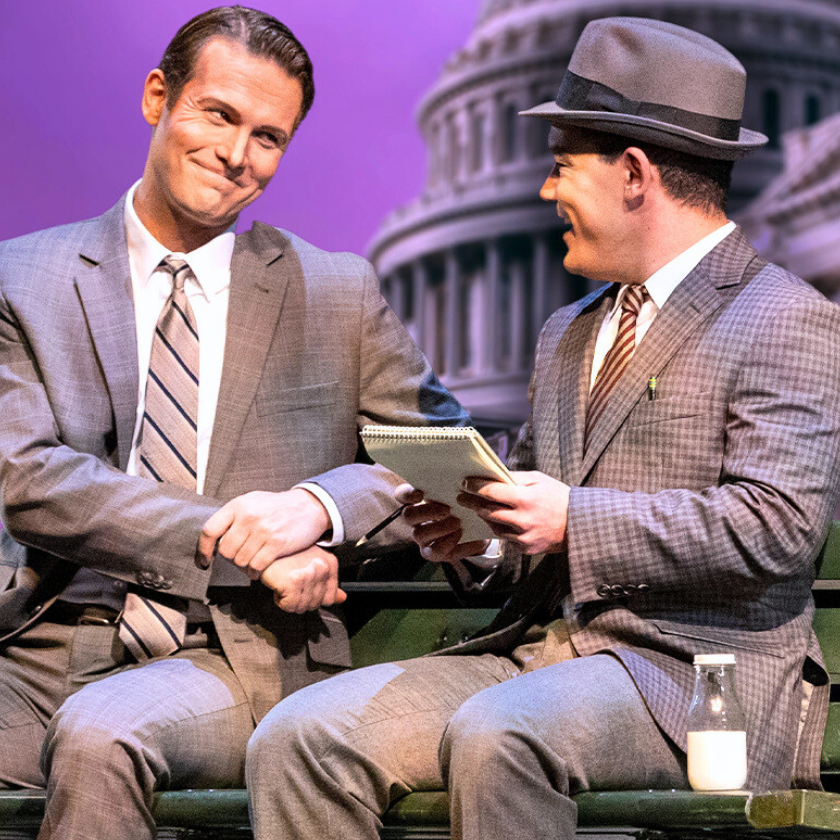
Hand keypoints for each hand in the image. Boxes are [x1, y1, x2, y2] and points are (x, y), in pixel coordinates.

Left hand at [197, 489, 330, 577]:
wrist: (309, 506)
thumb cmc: (277, 506)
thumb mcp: (253, 501)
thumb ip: (233, 516)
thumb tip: (214, 539)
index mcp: (238, 505)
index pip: (210, 530)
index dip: (203, 549)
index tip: (204, 561)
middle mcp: (248, 517)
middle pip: (225, 550)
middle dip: (230, 557)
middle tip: (240, 555)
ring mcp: (263, 530)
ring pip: (240, 560)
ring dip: (244, 565)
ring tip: (251, 560)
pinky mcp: (276, 543)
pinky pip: (256, 566)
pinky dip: (254, 572)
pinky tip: (258, 569)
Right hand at [260, 546, 346, 612]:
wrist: (264, 550)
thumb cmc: (286, 557)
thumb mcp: (311, 568)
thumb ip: (328, 585)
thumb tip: (342, 599)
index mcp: (330, 563)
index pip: (329, 598)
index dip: (313, 598)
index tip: (303, 587)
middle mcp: (323, 567)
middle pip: (315, 604)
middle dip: (299, 599)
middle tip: (290, 583)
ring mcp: (310, 574)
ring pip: (302, 607)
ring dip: (289, 600)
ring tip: (285, 582)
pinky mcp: (294, 582)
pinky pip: (290, 606)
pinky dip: (280, 600)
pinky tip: (278, 585)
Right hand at [395, 484, 489, 563]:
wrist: (479, 530)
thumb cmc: (466, 506)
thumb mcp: (462, 493)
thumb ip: (455, 485)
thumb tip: (462, 475)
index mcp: (419, 501)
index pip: (402, 495)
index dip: (407, 494)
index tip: (421, 493)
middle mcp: (416, 520)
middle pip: (408, 515)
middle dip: (427, 512)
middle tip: (447, 510)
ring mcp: (423, 538)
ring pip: (419, 535)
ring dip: (439, 528)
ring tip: (458, 523)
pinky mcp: (433, 553)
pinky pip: (435, 551)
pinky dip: (450, 543)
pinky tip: (462, 534)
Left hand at [457, 471, 569, 554]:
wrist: (580, 524)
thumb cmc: (559, 497)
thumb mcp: (539, 480)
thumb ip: (515, 478)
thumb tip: (493, 476)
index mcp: (525, 499)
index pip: (491, 492)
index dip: (475, 488)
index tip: (464, 484)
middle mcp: (522, 520)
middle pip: (487, 511)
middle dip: (473, 503)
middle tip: (461, 497)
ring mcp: (524, 537)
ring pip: (494, 526)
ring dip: (486, 516)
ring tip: (480, 507)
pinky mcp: (526, 548)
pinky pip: (506, 538)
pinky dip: (502, 528)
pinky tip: (502, 520)